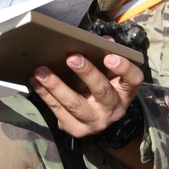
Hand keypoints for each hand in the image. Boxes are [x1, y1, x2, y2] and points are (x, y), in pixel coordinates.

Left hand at [29, 50, 143, 139]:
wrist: (98, 120)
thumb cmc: (102, 88)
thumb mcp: (109, 75)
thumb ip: (107, 55)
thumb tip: (104, 39)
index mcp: (125, 91)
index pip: (133, 79)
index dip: (123, 68)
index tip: (109, 56)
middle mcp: (113, 109)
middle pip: (102, 90)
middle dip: (86, 72)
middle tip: (71, 57)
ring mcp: (95, 122)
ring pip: (74, 104)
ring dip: (56, 86)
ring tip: (41, 71)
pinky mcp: (76, 129)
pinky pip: (58, 111)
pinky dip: (44, 94)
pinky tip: (34, 81)